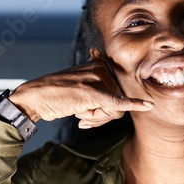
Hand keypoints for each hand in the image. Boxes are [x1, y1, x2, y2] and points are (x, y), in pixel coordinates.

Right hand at [9, 57, 152, 128]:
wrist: (35, 97)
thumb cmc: (58, 95)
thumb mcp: (81, 86)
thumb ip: (100, 89)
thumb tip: (124, 104)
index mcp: (100, 64)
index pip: (118, 90)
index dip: (107, 107)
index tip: (88, 111)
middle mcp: (101, 68)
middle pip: (119, 101)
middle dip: (103, 116)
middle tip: (83, 116)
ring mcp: (98, 79)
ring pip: (115, 110)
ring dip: (98, 119)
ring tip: (80, 114)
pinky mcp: (94, 92)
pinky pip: (118, 103)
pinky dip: (133, 105)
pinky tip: (148, 105)